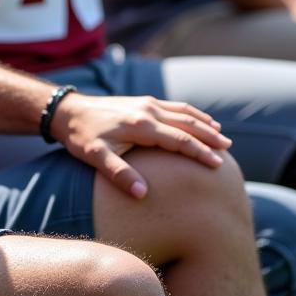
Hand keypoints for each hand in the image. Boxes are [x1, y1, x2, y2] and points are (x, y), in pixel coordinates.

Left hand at [50, 91, 231, 198]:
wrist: (68, 111)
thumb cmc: (82, 136)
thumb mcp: (96, 157)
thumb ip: (120, 174)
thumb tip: (143, 194)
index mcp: (141, 125)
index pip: (179, 140)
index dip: (200, 152)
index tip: (218, 165)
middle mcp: (147, 110)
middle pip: (186, 123)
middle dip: (209, 136)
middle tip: (228, 149)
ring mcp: (145, 103)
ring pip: (182, 111)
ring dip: (202, 122)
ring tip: (221, 135)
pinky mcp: (141, 101)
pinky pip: (172, 106)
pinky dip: (190, 113)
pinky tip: (197, 120)